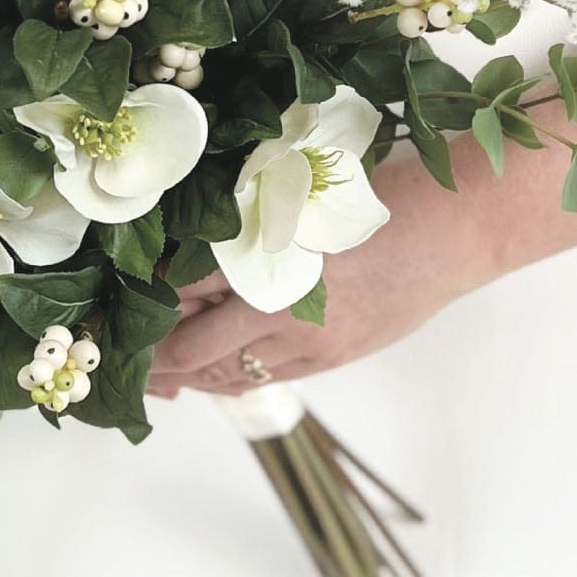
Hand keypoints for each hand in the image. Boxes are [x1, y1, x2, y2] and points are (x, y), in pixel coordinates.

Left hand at [147, 172, 498, 398]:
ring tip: (160, 368)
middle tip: (126, 349)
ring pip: (225, 372)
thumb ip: (249, 225)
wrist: (451, 230)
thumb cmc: (379, 197)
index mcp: (271, 249)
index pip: (185, 284)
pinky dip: (229, 378)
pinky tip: (211, 372)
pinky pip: (262, 379)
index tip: (127, 294)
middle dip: (154, 352)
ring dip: (188, 372)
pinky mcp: (330, 358)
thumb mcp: (301, 197)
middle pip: (193, 345)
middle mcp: (283, 302)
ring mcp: (308, 339)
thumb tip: (192, 253)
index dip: (149, 294)